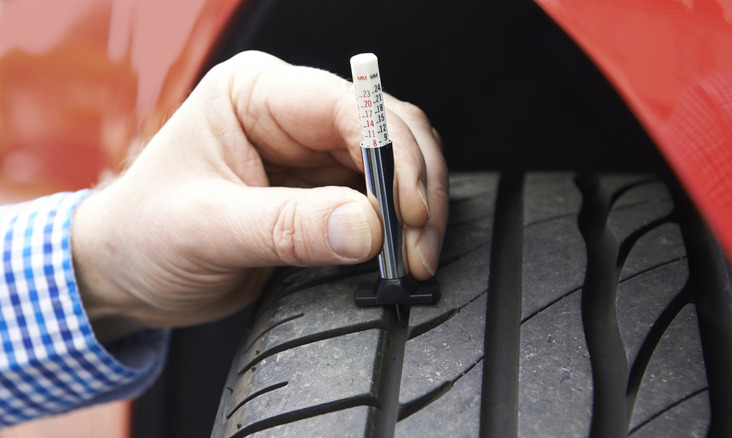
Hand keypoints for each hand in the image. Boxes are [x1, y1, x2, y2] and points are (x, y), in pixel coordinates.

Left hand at [71, 51, 447, 342]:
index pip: (345, 104)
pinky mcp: (323, 193)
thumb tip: (365, 227)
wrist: (125, 273)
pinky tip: (398, 254)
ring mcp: (311, 154)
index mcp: (253, 93)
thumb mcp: (206, 230)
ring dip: (416, 208)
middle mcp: (290, 115)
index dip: (389, 152)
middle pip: (386, 129)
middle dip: (414, 186)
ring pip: (396, 164)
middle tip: (416, 244)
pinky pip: (381, 200)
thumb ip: (287, 227)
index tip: (405, 209)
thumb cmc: (141, 235)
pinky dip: (399, 227)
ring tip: (413, 256)